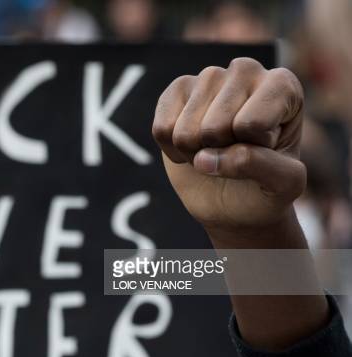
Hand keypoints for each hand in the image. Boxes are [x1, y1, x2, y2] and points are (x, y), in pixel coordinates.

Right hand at [152, 58, 305, 235]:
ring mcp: (209, 77)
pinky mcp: (178, 89)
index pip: (251, 124)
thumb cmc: (267, 184)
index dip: (253, 151)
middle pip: (215, 128)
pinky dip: (173, 151)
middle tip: (234, 154)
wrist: (236, 196)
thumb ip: (259, 166)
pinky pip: (162, 130)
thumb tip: (206, 159)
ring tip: (215, 150)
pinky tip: (193, 146)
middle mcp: (246, 71)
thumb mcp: (284, 185)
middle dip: (220, 154)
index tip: (266, 149)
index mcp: (283, 85)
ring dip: (196, 155)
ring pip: (186, 131)